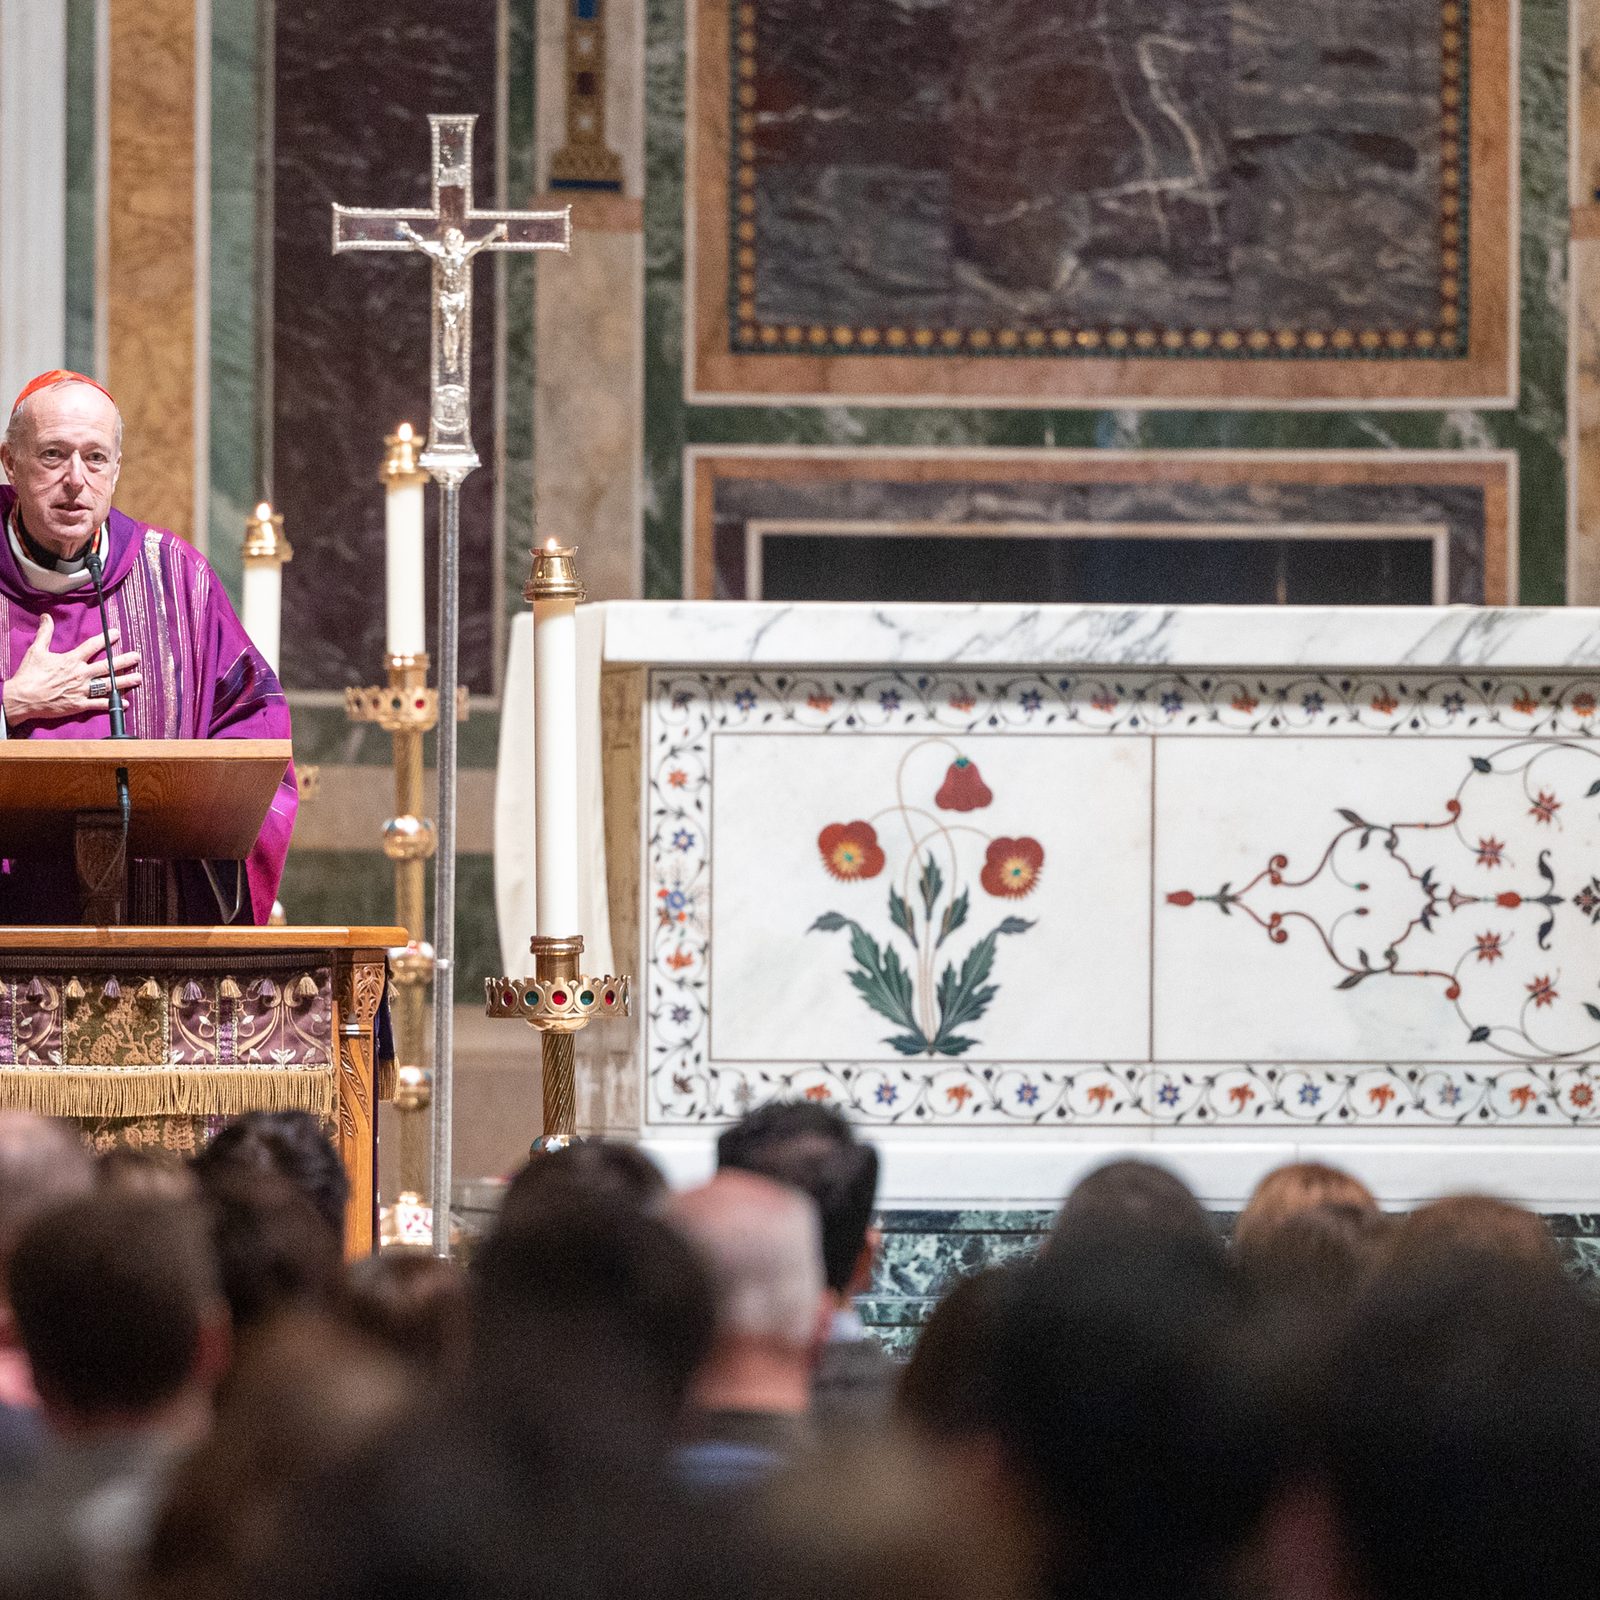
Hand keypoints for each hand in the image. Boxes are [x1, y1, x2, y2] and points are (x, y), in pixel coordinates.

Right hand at [1, 614, 141, 724]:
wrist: (22, 698)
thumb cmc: (28, 675)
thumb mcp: (36, 651)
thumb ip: (45, 633)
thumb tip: (46, 617)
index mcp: (70, 660)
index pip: (92, 646)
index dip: (106, 639)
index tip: (117, 633)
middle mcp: (80, 675)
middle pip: (106, 666)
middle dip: (124, 660)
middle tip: (137, 657)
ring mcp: (81, 690)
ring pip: (107, 685)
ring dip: (125, 681)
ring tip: (139, 677)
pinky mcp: (79, 705)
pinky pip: (99, 704)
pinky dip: (112, 704)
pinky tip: (126, 703)